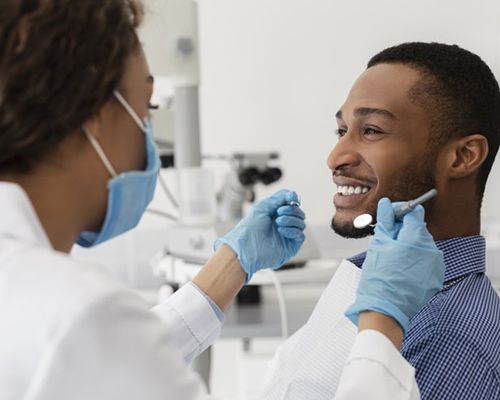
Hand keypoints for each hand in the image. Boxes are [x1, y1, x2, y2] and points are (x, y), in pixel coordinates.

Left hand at [214, 189, 305, 282]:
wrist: (246, 248)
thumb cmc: (250, 228)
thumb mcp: (263, 207)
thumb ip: (278, 198)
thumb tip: (293, 195)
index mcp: (276, 214)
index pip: (291, 203)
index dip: (293, 199)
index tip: (291, 197)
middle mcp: (283, 224)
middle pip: (299, 212)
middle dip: (291, 209)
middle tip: (279, 212)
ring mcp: (288, 235)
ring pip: (301, 223)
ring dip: (290, 219)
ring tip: (277, 222)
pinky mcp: (291, 246)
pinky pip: (300, 235)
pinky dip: (292, 230)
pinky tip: (281, 230)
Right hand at [345, 197, 444, 333]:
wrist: (385, 310)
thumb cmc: (379, 277)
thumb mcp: (379, 245)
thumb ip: (386, 222)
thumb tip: (387, 204)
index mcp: (417, 238)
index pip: (414, 212)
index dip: (400, 211)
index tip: (389, 216)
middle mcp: (432, 250)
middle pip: (418, 229)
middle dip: (402, 230)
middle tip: (385, 239)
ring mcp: (436, 266)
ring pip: (422, 246)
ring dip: (408, 246)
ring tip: (391, 258)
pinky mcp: (435, 279)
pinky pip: (426, 262)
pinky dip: (414, 261)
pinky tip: (400, 270)